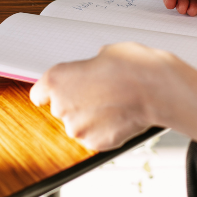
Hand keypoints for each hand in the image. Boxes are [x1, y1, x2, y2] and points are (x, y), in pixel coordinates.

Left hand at [30, 42, 196, 154]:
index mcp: (58, 79)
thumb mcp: (107, 52)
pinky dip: (105, 128)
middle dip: (79, 100)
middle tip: (102, 89)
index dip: (51, 91)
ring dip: (92, 115)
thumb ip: (91, 65)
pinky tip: (121, 114)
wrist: (157, 89)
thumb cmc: (134, 67)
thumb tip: (95, 70)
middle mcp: (62, 106)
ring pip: (80, 123)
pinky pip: (96, 135)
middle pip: (62, 106)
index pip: (39, 93)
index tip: (57, 92)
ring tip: (116, 102)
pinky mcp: (96, 143)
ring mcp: (78, 128)